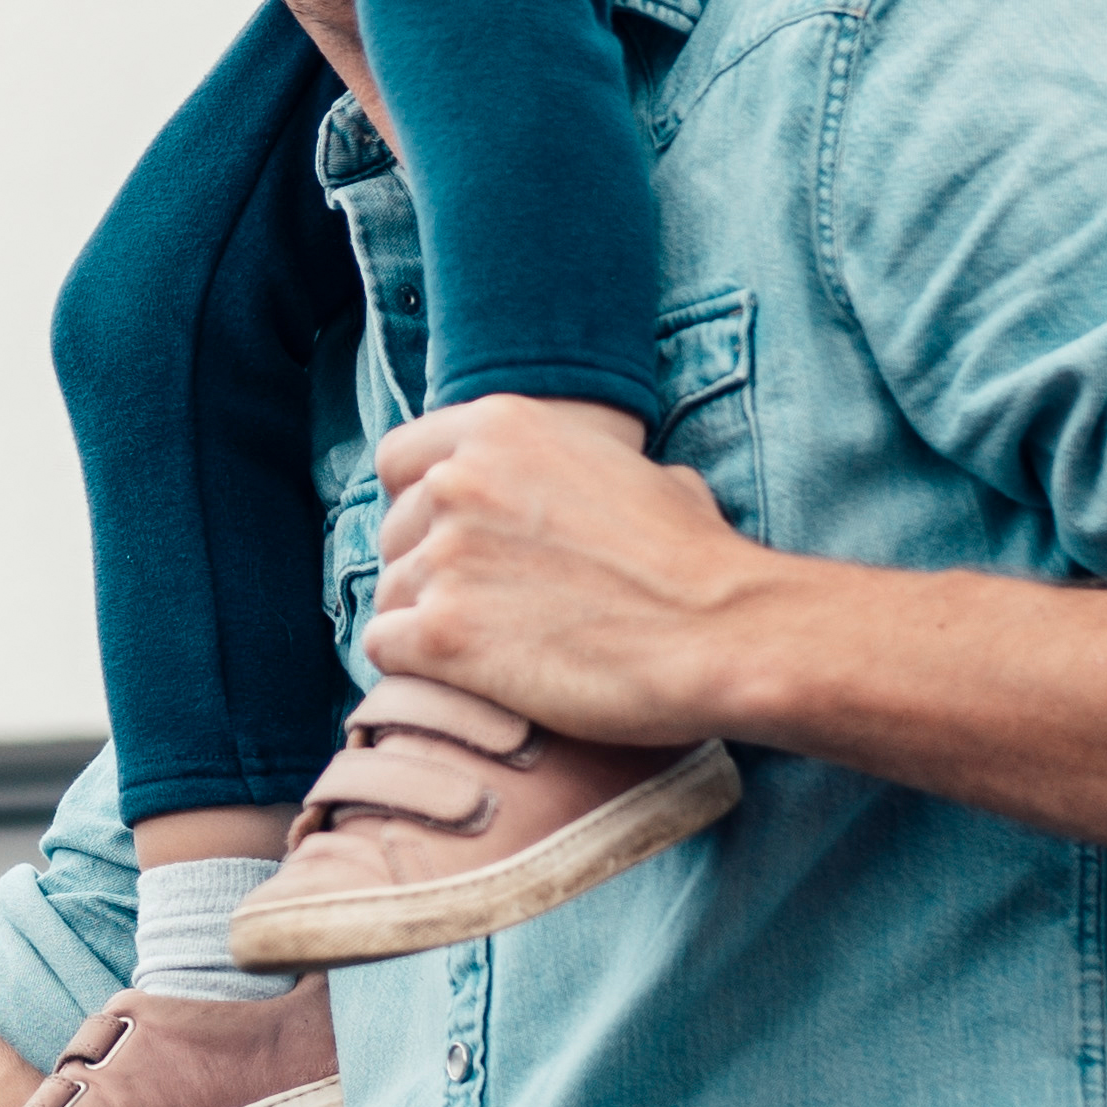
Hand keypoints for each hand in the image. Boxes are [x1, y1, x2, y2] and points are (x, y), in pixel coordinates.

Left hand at [362, 394, 776, 749]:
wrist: (723, 633)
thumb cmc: (698, 561)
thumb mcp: (639, 472)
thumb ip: (578, 469)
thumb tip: (593, 481)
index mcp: (499, 428)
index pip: (400, 460)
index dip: (418, 504)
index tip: (449, 540)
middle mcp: (458, 480)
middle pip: (394, 532)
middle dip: (429, 571)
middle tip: (485, 610)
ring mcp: (444, 556)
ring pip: (389, 594)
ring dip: (427, 624)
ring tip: (491, 651)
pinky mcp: (440, 634)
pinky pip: (383, 647)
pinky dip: (416, 667)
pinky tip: (468, 678)